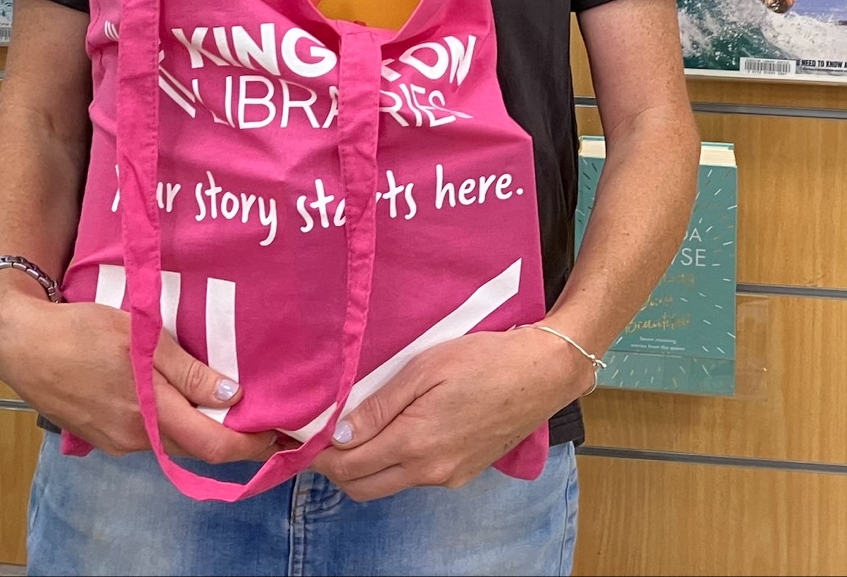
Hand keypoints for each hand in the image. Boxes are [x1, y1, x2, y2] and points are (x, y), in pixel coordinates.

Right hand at [0, 275, 274, 462]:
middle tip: (267, 415)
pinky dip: (178, 426)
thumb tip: (231, 395)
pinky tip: (187, 402)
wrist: (24, 346)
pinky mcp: (106, 435)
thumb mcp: (140, 339)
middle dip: (236, 438)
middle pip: (199, 449)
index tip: (281, 433)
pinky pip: (154, 437)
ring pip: (176, 444)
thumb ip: (186, 371)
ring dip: (206, 431)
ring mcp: (119, 441)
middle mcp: (137, 438)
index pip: (215, 445)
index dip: (253, 444)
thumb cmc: (83, 332)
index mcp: (150, 413)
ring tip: (233, 405)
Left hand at [310, 325, 590, 500]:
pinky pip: (415, 478)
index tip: (303, 437)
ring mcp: (449, 476)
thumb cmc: (484, 359)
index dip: (319, 455)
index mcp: (415, 443)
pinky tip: (396, 433)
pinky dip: (394, 465)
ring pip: (388, 485)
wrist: (543, 373)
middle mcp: (429, 471)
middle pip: (362, 487)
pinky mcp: (464, 473)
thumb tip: (341, 434)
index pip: (348, 466)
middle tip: (323, 437)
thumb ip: (380, 405)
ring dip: (364, 468)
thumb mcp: (425, 368)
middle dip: (335, 468)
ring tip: (356, 431)